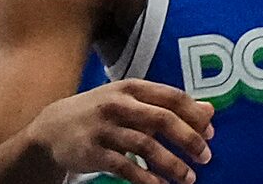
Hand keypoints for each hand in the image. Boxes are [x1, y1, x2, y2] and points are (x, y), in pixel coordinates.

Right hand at [23, 82, 213, 183]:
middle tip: (206, 156)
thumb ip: (167, 105)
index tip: (210, 134)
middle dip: (188, 139)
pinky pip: (125, 167)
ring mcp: (104, 128)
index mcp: (132, 87)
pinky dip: (146, 178)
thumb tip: (209, 110)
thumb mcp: (131, 101)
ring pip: (146, 145)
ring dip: (172, 164)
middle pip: (162, 119)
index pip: (172, 97)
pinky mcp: (93, 152)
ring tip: (189, 178)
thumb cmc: (100, 113)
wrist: (52, 128)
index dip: (194, 116)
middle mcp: (118, 104)